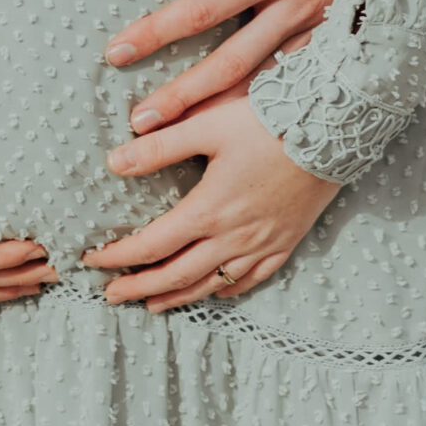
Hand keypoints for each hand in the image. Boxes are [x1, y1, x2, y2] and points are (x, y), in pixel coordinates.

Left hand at [83, 90, 339, 310]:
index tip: (91, 261)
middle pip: (176, 275)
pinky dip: (225, 292)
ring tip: (151, 304)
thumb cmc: (269, 121)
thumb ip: (160, 146)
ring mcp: (262, 245)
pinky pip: (251, 281)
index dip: (118, 257)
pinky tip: (213, 293)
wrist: (334, 131)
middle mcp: (233, 237)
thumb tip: (113, 162)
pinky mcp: (285, 243)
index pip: (151, 245)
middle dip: (139, 288)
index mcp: (208, 209)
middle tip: (110, 296)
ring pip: (211, 285)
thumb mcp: (208, 125)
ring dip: (176, 297)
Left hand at [105, 0, 336, 134]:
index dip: (156, 32)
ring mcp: (326, 24)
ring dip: (228, 112)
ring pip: (270, 81)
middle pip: (229, 63)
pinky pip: (308, 77)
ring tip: (187, 141)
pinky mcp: (348, 32)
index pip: (201, 9)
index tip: (117, 52)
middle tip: (138, 123)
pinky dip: (281, 104)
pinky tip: (258, 130)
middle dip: (183, 95)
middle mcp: (297, 5)